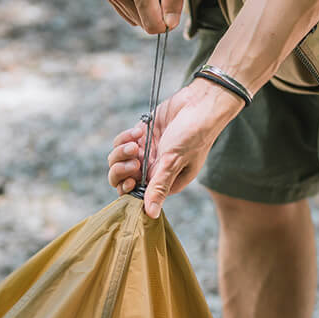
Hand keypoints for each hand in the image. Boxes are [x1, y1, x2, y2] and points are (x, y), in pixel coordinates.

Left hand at [107, 79, 243, 216]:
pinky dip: (125, 137)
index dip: (128, 189)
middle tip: (135, 160)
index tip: (133, 179)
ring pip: (119, 161)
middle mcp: (153, 170)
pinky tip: (140, 130)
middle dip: (122, 170)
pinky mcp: (141, 136)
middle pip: (122, 179)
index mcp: (164, 183)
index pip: (136, 195)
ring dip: (122, 152)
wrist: (200, 103)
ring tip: (136, 143)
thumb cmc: (193, 135)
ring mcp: (146, 153)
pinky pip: (121, 143)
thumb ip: (159, 187)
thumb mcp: (174, 162)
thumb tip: (151, 214)